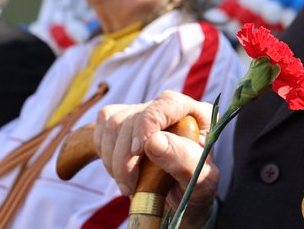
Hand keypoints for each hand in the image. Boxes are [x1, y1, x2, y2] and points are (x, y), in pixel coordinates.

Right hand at [94, 90, 218, 227]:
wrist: (181, 200)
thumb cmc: (195, 190)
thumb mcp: (200, 182)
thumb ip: (182, 160)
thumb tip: (152, 142)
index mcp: (199, 115)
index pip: (168, 103)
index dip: (147, 125)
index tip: (137, 152)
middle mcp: (172, 109)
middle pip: (134, 117)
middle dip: (125, 157)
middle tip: (129, 188)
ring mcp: (147, 112)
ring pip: (114, 122)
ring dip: (113, 159)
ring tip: (126, 184)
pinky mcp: (126, 121)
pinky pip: (103, 125)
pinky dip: (104, 151)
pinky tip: (117, 170)